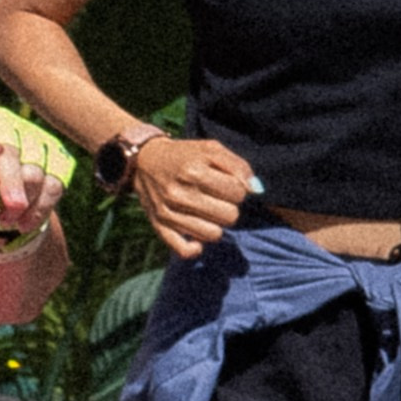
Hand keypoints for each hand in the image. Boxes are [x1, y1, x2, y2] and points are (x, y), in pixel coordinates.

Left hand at [0, 108, 69, 241]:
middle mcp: (4, 126)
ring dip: (25, 201)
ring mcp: (32, 138)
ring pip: (36, 170)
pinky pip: (55, 182)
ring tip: (8, 222)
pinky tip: (25, 223)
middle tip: (9, 212)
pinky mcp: (55, 156)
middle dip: (11, 184)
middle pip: (11, 152)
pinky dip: (42, 206)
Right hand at [130, 132, 259, 261]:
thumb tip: (256, 189)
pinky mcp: (159, 227)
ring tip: (207, 211)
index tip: (226, 184)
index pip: (238, 193)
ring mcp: (169, 213)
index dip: (237, 188)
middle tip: (217, 198)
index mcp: (194, 171)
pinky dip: (195, 247)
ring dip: (215, 224)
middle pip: (230, 216)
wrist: (144, 161)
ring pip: (213, 235)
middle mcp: (180, 194)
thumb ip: (238, 166)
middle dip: (229, 207)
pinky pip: (185, 250)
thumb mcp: (211, 149)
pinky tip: (197, 235)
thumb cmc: (184, 155)